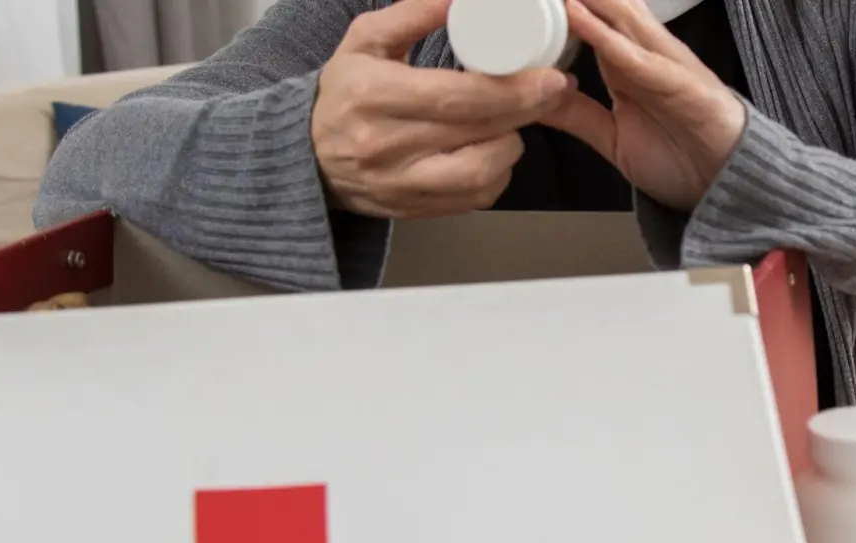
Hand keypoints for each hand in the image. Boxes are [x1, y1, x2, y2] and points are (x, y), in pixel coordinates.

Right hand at [313, 0, 572, 218]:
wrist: (306, 155)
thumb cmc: (342, 93)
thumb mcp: (367, 40)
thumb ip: (415, 12)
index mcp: (372, 96)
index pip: (454, 97)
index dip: (510, 89)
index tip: (547, 77)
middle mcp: (383, 146)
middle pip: (475, 132)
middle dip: (525, 110)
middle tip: (550, 90)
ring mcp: (398, 184)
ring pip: (479, 174)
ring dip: (511, 145)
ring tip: (513, 121)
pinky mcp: (410, 210)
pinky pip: (472, 200)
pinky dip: (496, 175)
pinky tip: (493, 151)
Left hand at [542, 0, 746, 210]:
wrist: (725, 184)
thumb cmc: (678, 156)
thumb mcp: (612, 136)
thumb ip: (578, 117)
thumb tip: (538, 101)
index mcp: (628, 65)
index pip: (594, 21)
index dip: (571, 7)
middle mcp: (645, 56)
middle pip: (609, 10)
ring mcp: (664, 65)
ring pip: (623, 20)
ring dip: (592, 2)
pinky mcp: (681, 83)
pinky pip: (638, 58)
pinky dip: (608, 39)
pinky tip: (581, 20)